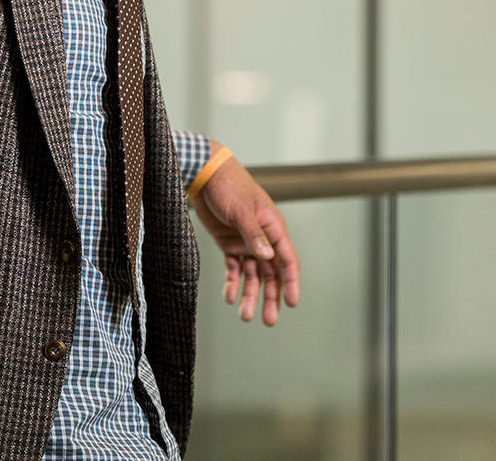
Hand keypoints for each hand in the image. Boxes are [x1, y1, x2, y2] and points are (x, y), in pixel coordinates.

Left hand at [192, 144, 299, 325]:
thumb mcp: (241, 209)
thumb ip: (254, 234)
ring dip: (250, 294)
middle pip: (271, 273)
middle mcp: (262, 237)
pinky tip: (230, 296)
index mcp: (273, 227)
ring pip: (252, 274)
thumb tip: (267, 256)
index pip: (287, 259)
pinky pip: (234, 268)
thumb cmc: (228, 184)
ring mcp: (245, 241)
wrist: (204, 174)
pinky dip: (233, 282)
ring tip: (244, 314)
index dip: (291, 281)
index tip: (291, 302)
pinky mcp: (228, 243)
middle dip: (271, 296)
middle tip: (268, 319)